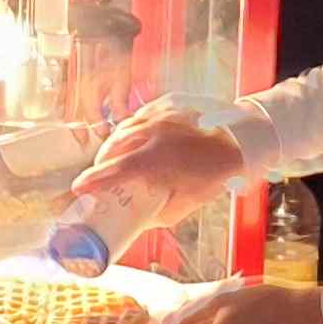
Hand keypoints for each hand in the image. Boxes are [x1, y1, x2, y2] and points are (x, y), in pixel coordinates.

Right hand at [69, 107, 248, 229]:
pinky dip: (134, 130)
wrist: (244, 138)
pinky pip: (140, 116)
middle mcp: (153, 132)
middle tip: (99, 176)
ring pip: (124, 128)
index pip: (115, 171)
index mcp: (156, 159)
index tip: (78, 188)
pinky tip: (137, 140)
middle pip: (113, 147)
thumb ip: (160, 213)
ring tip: (115, 158)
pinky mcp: (167, 103)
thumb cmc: (218, 172)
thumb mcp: (189, 201)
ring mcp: (159, 114)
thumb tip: (140, 220)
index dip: (92, 181)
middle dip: (102, 162)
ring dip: (115, 145)